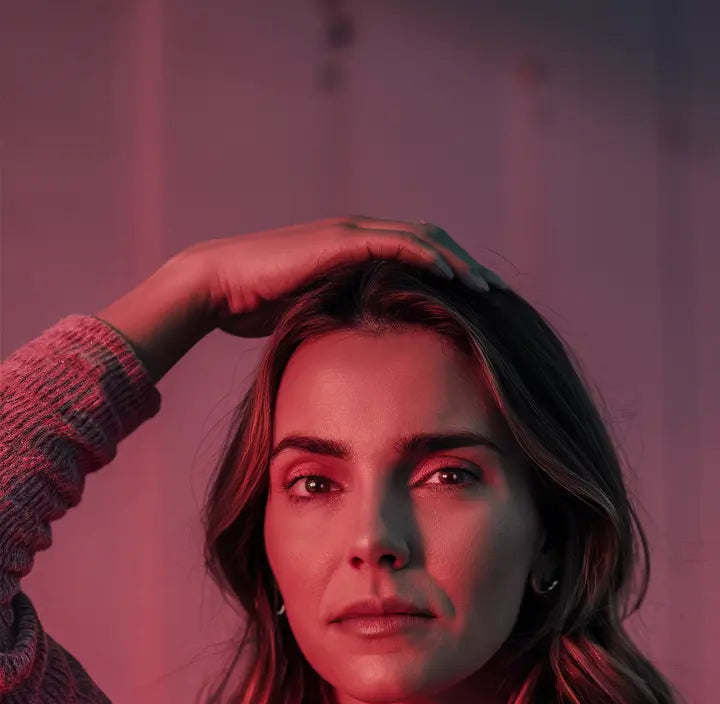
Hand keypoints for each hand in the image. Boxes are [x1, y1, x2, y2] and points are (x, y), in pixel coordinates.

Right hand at [175, 214, 510, 339]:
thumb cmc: (259, 308)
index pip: (420, 256)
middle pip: (433, 242)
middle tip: (501, 295)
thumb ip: (344, 324)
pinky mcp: (343, 240)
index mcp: (358, 253)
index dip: (453, 275)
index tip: (482, 304)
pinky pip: (398, 244)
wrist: (223, 286)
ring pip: (424, 239)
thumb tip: (366, 359)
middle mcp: (362, 235)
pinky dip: (430, 258)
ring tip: (488, 290)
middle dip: (469, 267)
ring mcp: (354, 233)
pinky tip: (453, 278)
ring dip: (460, 263)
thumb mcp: (316, 318)